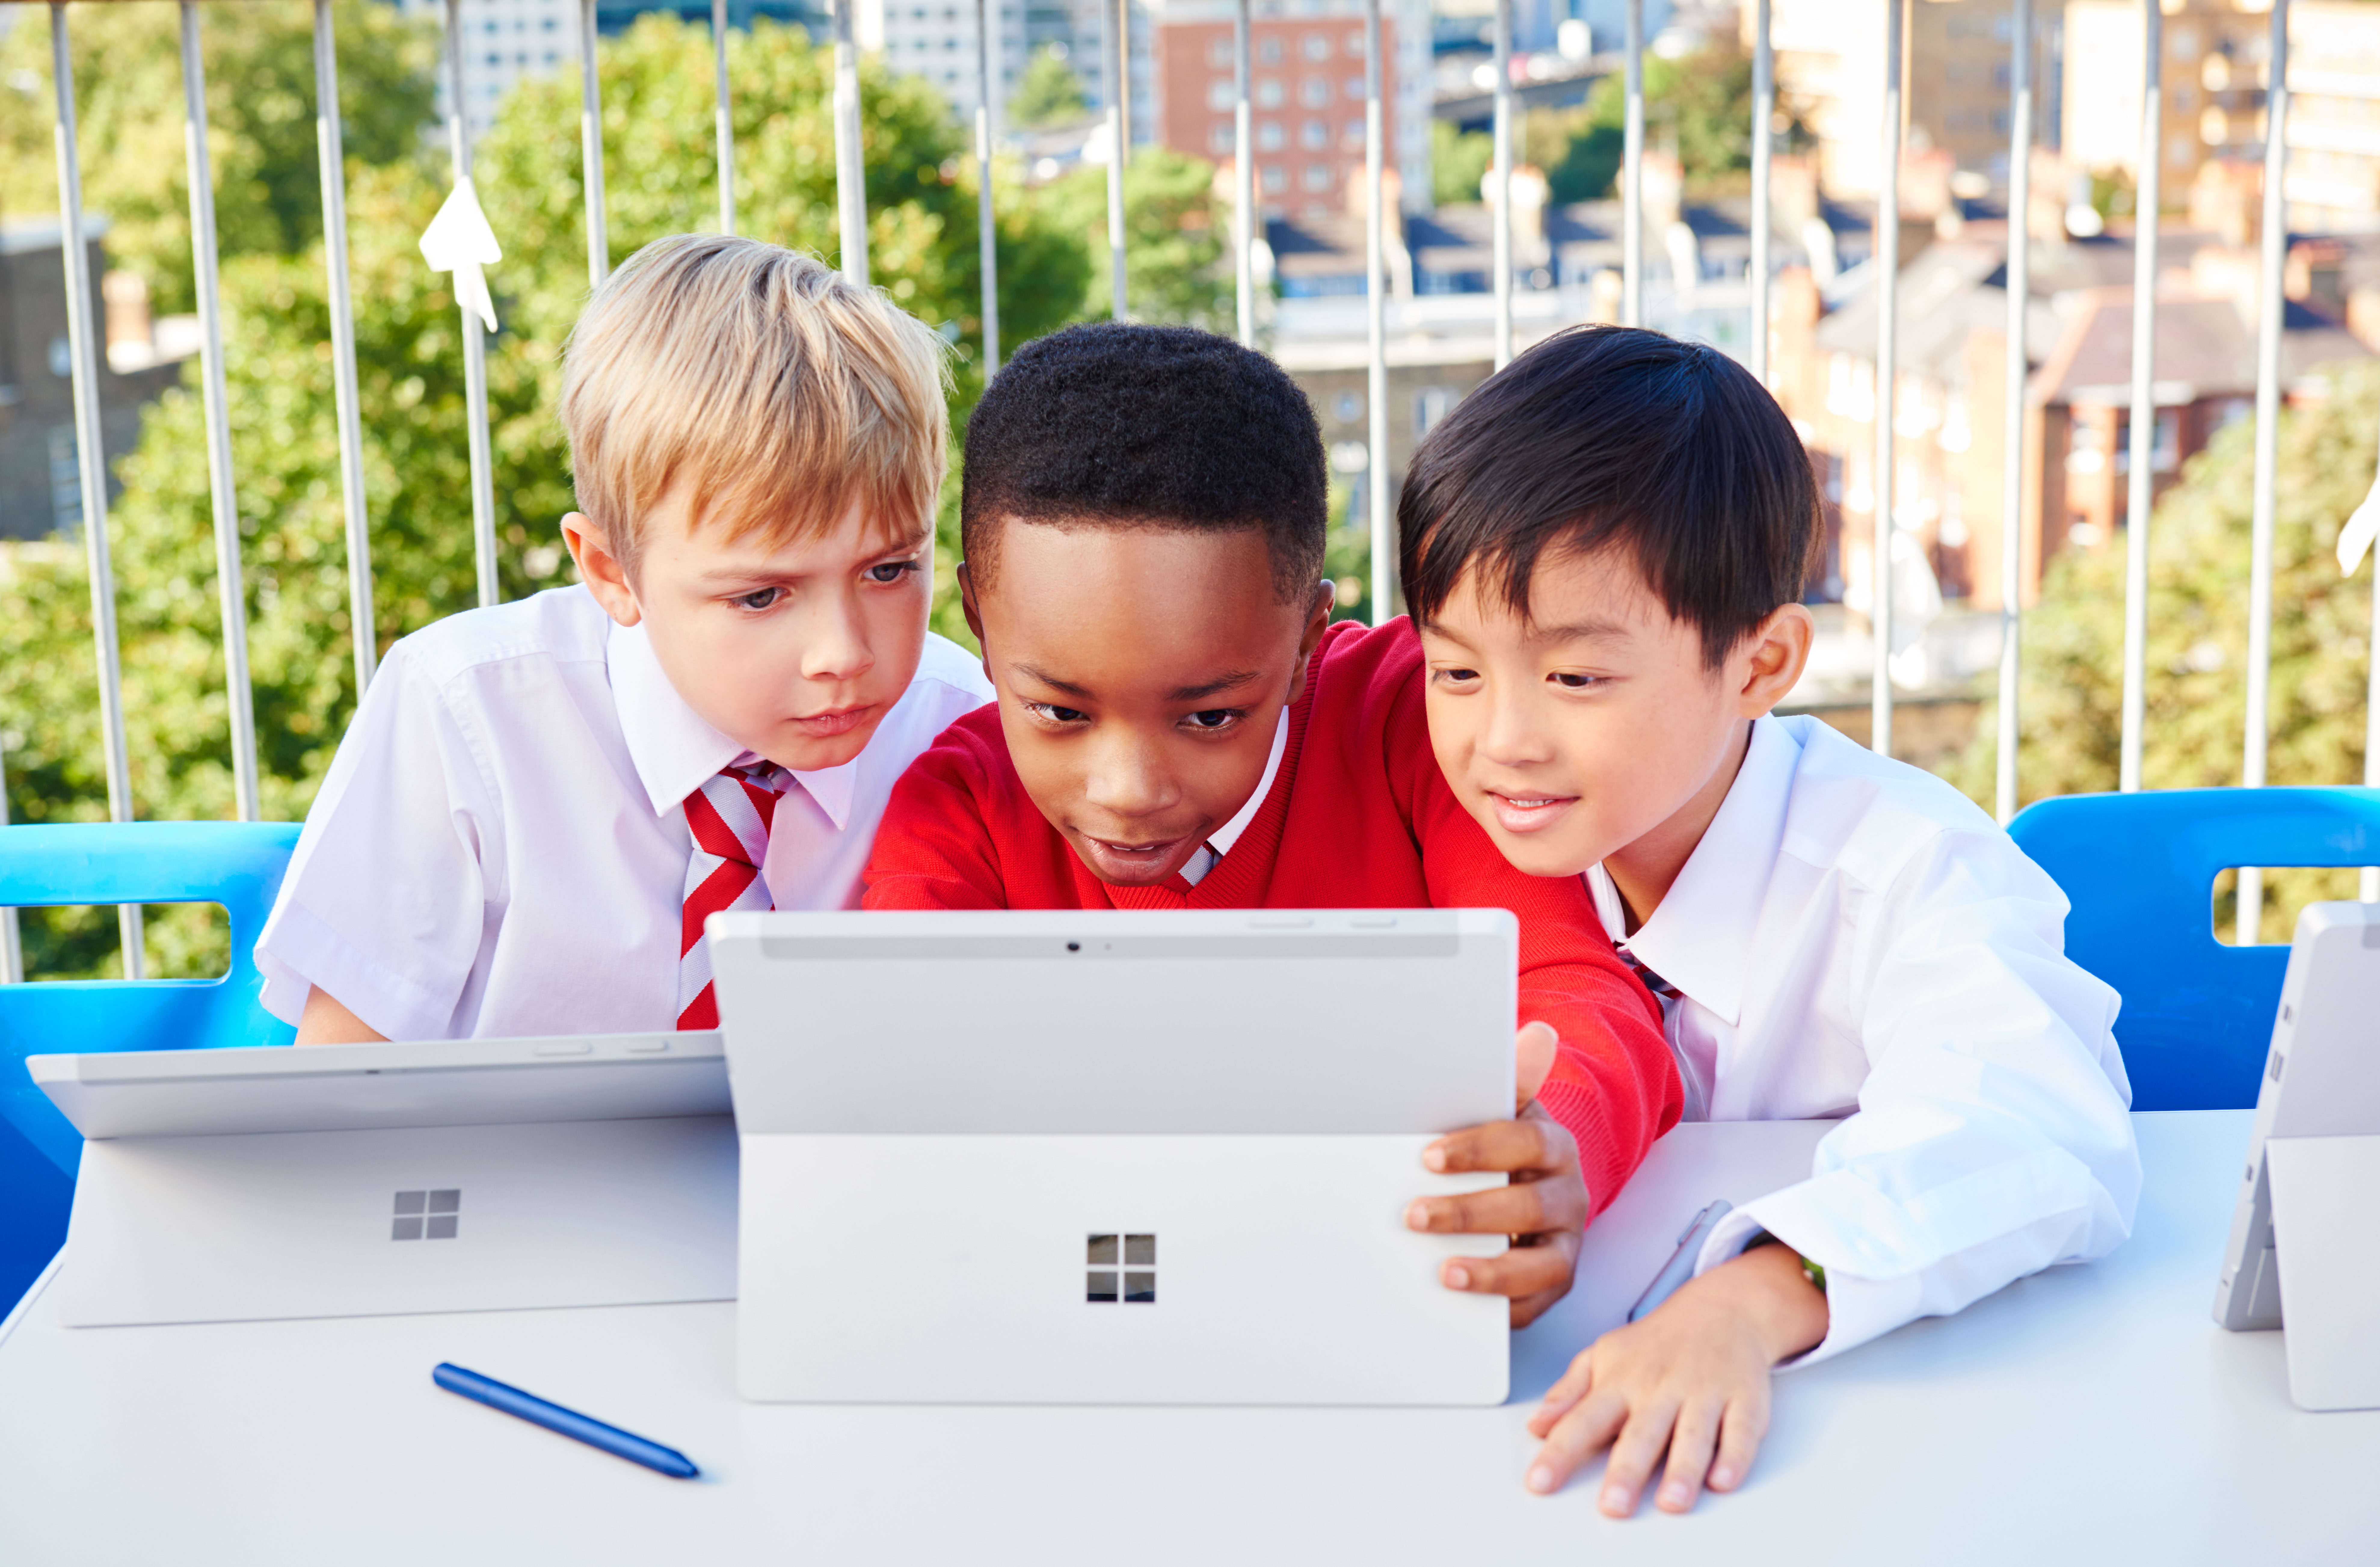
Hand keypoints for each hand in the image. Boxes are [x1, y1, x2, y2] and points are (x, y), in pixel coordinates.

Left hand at [1405, 1023, 1584, 1328]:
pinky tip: (1463, 1301)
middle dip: (1468, 1213)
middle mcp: (1569, 1195)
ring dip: (1491, 1270)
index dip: (1478, 1149)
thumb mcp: (1504, 1110)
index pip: (1524, 1142)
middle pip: (1527, 1207)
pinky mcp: (1556, 1281)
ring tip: (1444, 1272)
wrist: (1531, 1185)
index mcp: (1553, 1145)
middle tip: (1414, 1215)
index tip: (1428, 1157)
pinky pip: (1536, 1302)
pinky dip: (1503, 1306)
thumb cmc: (1506, 1149)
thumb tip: (1537, 1033)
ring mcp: (1567, 1242)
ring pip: (1540, 1263)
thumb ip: (1511, 1078)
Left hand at [1522, 1241, 1828, 1514]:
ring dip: (1683, 1470)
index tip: (1540, 1483)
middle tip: (1613, 1505)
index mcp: (1621, 1382)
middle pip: (1641, 1434)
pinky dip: (1736, 1455)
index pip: (1582, 1419)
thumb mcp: (1603, 1357)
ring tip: (1671, 1502)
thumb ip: (1569, 1393)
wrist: (1721, 1309)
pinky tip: (1723, 1478)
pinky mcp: (1744, 1398)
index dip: (1560, 1453)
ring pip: (1694, 1434)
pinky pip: (1742, 1429)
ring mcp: (1704, 1392)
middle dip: (1626, 1471)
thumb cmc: (1657, 1343)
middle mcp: (1661, 1388)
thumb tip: (1536, 1426)